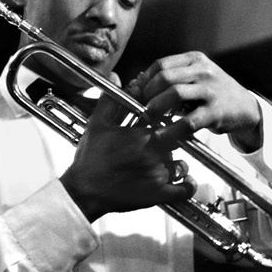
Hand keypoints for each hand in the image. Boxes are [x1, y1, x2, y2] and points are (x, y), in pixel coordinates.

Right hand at [60, 93, 195, 221]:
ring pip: (181, 163)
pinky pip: (184, 190)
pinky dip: (188, 185)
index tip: (165, 123)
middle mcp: (153, 152)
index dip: (168, 121)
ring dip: (177, 163)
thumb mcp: (97, 124)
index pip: (167, 120)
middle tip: (167, 144)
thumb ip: (110, 99)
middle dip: (173, 141)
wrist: (83, 191)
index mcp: (141, 133)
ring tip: (165, 164)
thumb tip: (116, 77)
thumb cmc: (90, 159)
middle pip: (177, 141)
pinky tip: (185, 182)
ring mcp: (157, 174)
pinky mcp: (158, 194)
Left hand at [129, 51, 262, 151]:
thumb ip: (171, 79)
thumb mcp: (196, 78)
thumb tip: (136, 84)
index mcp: (196, 60)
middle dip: (147, 94)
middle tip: (139, 107)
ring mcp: (211, 91)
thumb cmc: (214, 93)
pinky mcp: (216, 112)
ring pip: (175, 94)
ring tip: (147, 118)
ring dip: (156, 107)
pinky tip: (161, 136)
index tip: (137, 93)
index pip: (162, 65)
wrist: (245, 107)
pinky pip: (188, 121)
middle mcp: (204, 71)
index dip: (145, 80)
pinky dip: (170, 130)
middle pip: (165, 77)